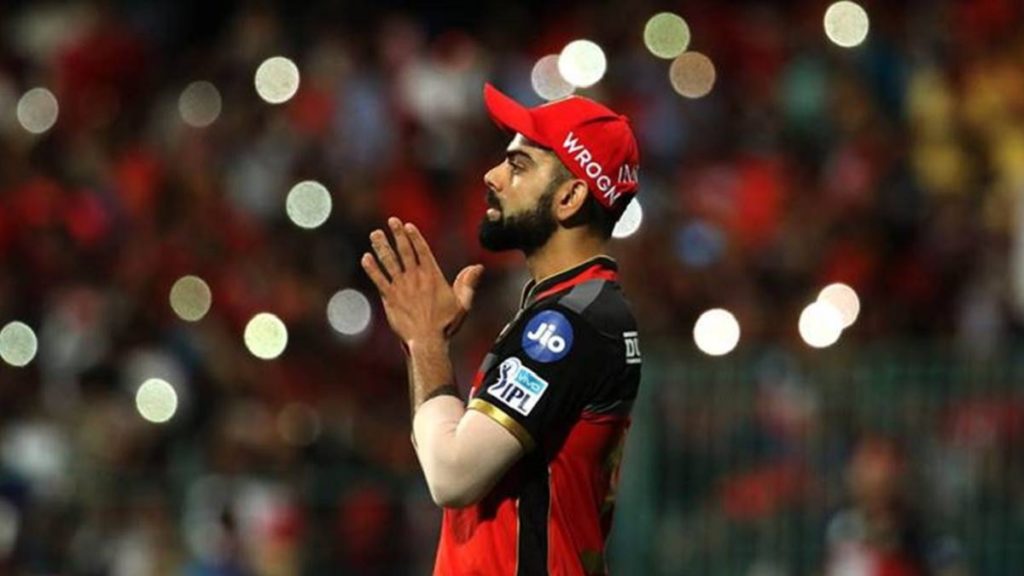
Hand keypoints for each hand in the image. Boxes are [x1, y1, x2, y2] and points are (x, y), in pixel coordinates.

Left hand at [362, 217, 483, 343]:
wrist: (427, 340)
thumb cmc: (445, 324)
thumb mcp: (462, 303)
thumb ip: (468, 283)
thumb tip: (477, 267)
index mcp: (432, 276)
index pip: (422, 250)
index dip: (414, 237)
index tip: (407, 225)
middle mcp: (415, 277)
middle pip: (404, 251)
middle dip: (397, 234)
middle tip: (391, 221)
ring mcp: (401, 287)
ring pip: (389, 261)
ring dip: (382, 246)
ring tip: (375, 234)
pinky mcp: (390, 298)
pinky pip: (378, 279)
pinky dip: (372, 268)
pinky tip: (366, 258)